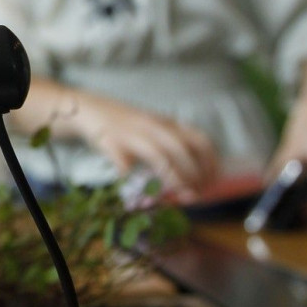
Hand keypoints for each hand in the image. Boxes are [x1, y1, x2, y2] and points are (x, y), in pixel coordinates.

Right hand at [73, 92, 219, 198]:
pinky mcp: (111, 145)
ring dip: (173, 179)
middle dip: (194, 174)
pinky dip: (134, 180)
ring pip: (159, 157)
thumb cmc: (127, 123)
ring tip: (181, 197)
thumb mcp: (155, 125)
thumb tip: (195, 175)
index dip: (211, 161)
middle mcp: (152, 127)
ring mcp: (132, 135)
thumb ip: (172, 143)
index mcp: (166, 123)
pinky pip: (124, 165)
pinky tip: (136, 191)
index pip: (198, 138)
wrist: (90, 109)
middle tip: (198, 194)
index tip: (215, 180)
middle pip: (181, 149)